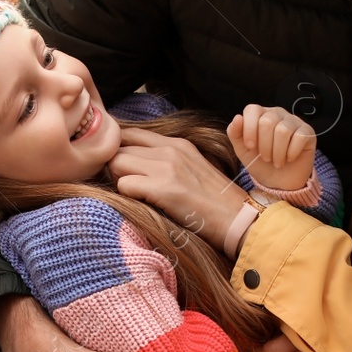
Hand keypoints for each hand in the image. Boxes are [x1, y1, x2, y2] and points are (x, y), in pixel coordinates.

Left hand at [111, 128, 248, 251]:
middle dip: (115, 167)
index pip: (130, 134)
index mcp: (176, 143)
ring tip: (134, 195)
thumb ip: (165, 160)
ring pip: (117, 163)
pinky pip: (124, 184)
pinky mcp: (164, 188)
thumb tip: (133, 164)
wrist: (237, 218)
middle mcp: (169, 149)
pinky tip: (142, 203)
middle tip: (125, 186)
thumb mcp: (190, 167)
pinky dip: (127, 195)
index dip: (118, 150)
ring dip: (119, 180)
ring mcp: (166, 167)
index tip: (121, 169)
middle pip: (119, 148)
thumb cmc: (213, 201)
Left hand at [228, 104, 315, 191]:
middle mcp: (277, 114)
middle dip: (264, 145)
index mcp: (260, 115)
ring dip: (278, 152)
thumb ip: (235, 133)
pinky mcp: (308, 132)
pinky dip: (291, 153)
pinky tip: (289, 158)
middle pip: (267, 121)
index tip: (250, 147)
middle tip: (266, 158)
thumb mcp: (243, 151)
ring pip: (283, 130)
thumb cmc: (261, 163)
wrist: (279, 182)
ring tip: (277, 161)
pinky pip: (299, 137)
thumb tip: (237, 117)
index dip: (249, 129)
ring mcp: (294, 121)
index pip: (252, 110)